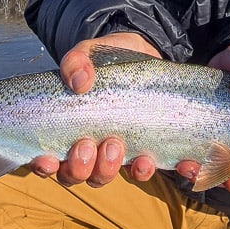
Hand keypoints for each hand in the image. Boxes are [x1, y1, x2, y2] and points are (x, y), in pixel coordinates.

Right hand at [31, 32, 162, 186]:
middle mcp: (92, 149)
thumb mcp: (90, 53)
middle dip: (82, 167)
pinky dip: (174, 172)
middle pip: (78, 176)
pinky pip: (159, 167)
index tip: (48, 158)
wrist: (145, 52)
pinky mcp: (152, 148)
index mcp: (69, 130)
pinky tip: (184, 164)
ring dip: (110, 170)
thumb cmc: (108, 58)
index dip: (45, 167)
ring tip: (119, 147)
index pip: (49, 160)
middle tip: (90, 144)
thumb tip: (79, 81)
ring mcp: (121, 152)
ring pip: (107, 176)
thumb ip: (77, 61)